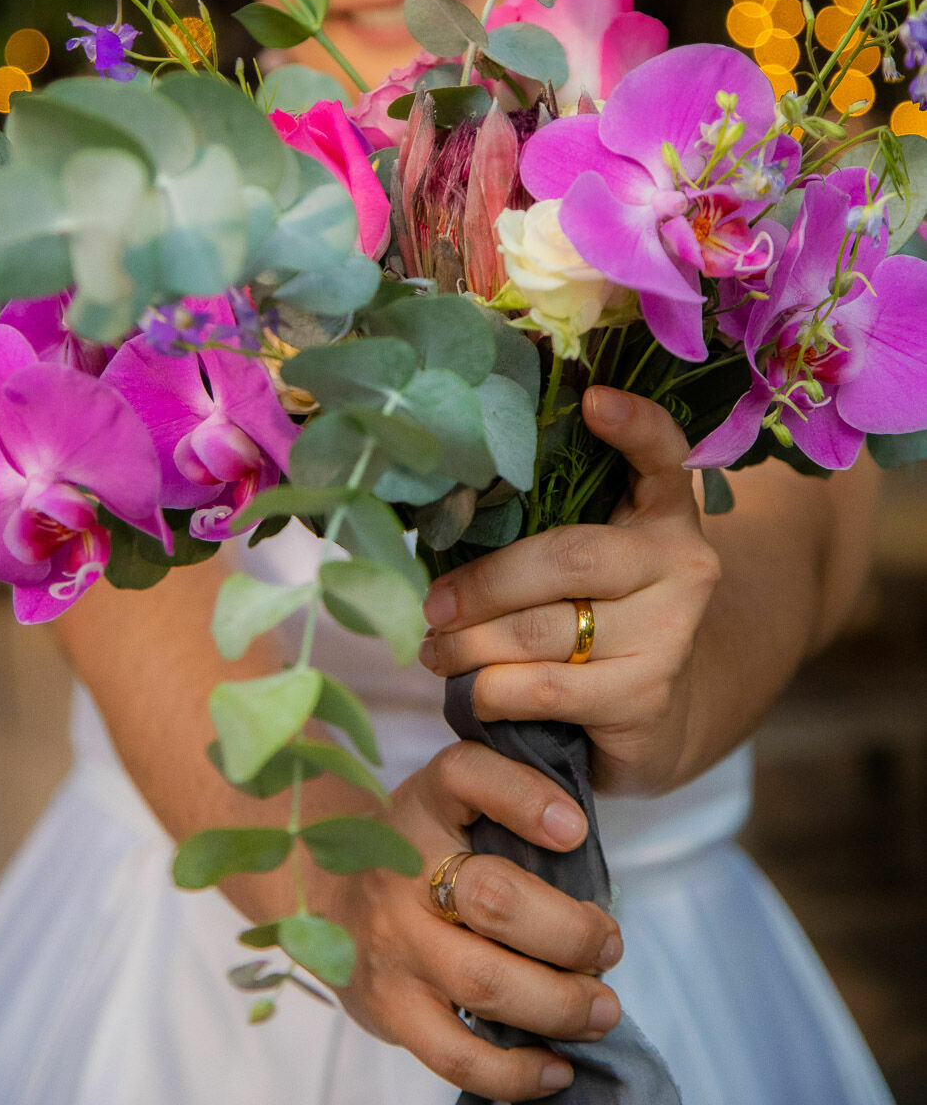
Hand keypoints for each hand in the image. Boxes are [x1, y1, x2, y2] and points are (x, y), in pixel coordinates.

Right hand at [307, 740, 622, 1100]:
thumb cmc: (415, 848)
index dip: (525, 799)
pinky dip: (515, 1072)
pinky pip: (456, 1054)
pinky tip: (556, 1068)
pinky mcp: (388, 1007)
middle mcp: (402, 869)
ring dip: (559, 1005)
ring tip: (601, 1009)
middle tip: (608, 946)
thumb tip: (581, 844)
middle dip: (570, 932)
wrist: (322, 896)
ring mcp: (393, 944)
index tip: (576, 829)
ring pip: (483, 983)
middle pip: (494, 899)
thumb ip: (507, 804)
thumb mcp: (449, 801)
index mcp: (425, 804)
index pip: (467, 776)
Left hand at [417, 387, 720, 796]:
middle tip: (432, 606)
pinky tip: (471, 690)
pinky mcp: (648, 694)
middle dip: (484, 584)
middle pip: (567, 557)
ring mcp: (672, 631)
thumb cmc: (596, 614)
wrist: (654, 715)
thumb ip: (544, 525)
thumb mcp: (585, 559)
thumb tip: (440, 509)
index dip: (634, 424)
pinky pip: (546, 687)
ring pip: (544, 629)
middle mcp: (682, 562)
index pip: (663, 454)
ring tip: (436, 651)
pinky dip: (492, 690)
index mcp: (664, 510)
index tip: (592, 399)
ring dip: (471, 644)